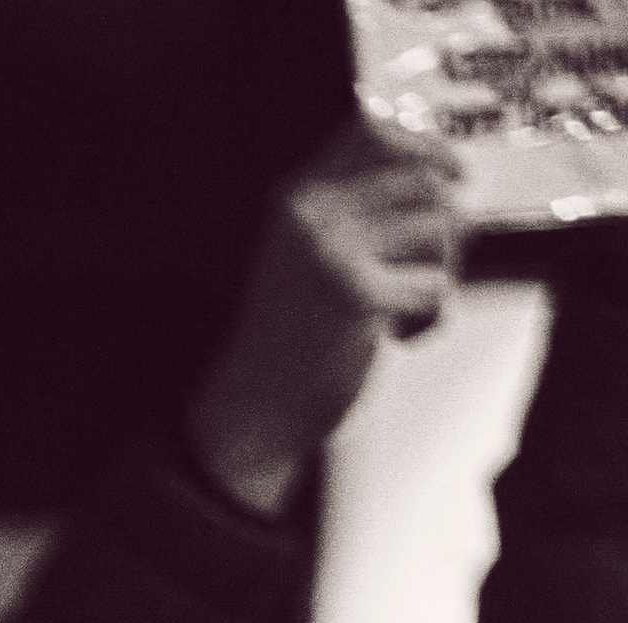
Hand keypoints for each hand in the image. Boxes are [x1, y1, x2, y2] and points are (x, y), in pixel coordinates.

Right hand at [186, 119, 461, 518]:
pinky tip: (402, 334)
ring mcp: (334, 254)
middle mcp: (313, 215)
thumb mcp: (303, 255)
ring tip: (413, 303)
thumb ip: (350, 211)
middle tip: (439, 262)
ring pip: (439, 226)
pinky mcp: (360, 298)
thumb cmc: (286, 340)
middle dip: (449, 221)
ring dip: (444, 268)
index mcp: (296, 198)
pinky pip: (435, 284)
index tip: (450, 172)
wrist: (251, 411)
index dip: (423, 143)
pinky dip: (432, 315)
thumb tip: (440, 178)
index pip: (370, 130)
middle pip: (423, 179)